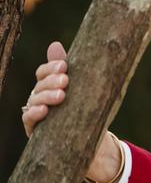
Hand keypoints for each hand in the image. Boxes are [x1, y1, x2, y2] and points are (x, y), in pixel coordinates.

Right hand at [22, 41, 122, 182]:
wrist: (90, 139)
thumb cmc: (85, 108)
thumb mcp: (83, 87)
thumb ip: (73, 68)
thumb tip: (54, 43)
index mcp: (50, 85)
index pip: (43, 72)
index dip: (50, 67)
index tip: (64, 65)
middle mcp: (40, 97)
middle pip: (39, 84)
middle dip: (52, 81)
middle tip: (66, 80)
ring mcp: (36, 113)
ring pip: (34, 100)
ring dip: (46, 96)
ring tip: (61, 95)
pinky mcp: (35, 129)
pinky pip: (29, 119)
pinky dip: (35, 113)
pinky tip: (44, 110)